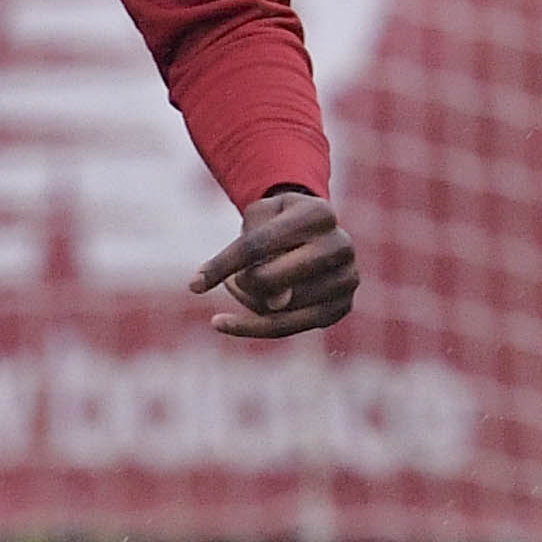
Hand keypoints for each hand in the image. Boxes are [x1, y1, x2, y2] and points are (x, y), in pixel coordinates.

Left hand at [189, 187, 357, 338]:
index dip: (224, 264)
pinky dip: (253, 327)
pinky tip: (226, 323)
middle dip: (242, 283)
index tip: (194, 285)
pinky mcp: (341, 307)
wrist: (312, 232)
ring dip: (248, 301)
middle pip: (272, 278)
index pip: (261, 244)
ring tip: (242, 285)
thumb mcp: (260, 215)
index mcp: (319, 213)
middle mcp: (341, 245)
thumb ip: (255, 248)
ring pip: (278, 308)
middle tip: (233, 280)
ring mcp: (347, 279)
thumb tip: (277, 306)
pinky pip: (289, 328)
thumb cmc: (278, 221)